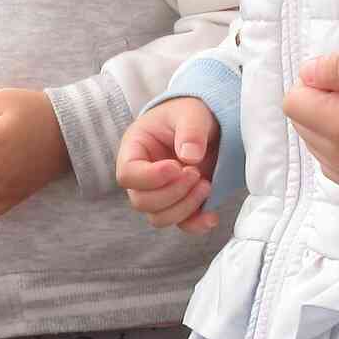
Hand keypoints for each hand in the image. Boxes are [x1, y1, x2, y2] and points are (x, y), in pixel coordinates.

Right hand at [115, 99, 221, 234]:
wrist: (207, 122)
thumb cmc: (189, 113)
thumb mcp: (191, 113)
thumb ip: (190, 131)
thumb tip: (190, 157)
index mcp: (135, 150)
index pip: (127, 175)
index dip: (150, 177)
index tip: (177, 166)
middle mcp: (142, 176)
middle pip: (141, 201)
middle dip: (172, 193)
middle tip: (196, 172)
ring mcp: (159, 193)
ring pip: (159, 217)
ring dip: (185, 207)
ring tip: (206, 183)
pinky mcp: (179, 204)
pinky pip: (181, 225)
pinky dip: (197, 224)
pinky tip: (211, 215)